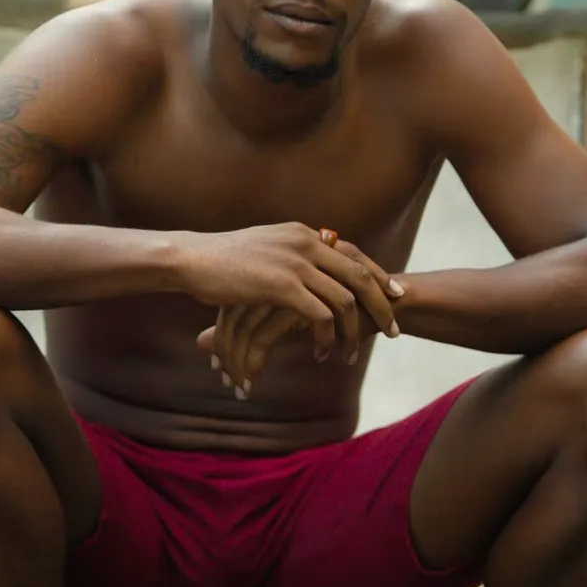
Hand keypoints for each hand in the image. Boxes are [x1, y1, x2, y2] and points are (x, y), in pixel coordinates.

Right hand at [185, 223, 404, 382]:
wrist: (191, 258)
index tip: (395, 295)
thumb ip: (290, 254)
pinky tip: (323, 352)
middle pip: (360, 276)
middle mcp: (305, 243)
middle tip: (393, 330)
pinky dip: (327, 337)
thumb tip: (308, 267)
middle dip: (382, 305)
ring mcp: (295, 263)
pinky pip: (320, 315)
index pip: (354, 253)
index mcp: (303, 233)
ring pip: (344, 299)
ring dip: (354, 330)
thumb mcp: (264, 249)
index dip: (378, 276)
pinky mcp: (282, 285)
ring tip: (354, 352)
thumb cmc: (220, 259)